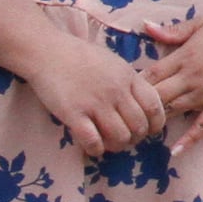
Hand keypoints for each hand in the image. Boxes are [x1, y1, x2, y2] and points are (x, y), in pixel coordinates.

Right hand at [19, 16, 167, 152]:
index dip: (155, 124)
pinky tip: (92, 145)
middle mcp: (116, 90)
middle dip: (135, 138)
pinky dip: (96, 149)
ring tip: (108, 143)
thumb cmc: (80, 56)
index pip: (154, 107)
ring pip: (120, 137)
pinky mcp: (74, 114)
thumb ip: (128, 82)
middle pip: (139, 126)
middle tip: (125, 139)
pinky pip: (93, 142)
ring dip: (117, 146)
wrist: (47, 51)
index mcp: (128, 76)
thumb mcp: (113, 63)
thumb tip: (141, 104)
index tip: (149, 131)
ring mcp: (95, 102)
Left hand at [143, 16, 202, 154]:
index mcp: (185, 57)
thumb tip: (146, 26)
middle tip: (131, 112)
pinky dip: (187, 140)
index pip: (150, 75)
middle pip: (157, 97)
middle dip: (142, 104)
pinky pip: (201, 128)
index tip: (126, 90)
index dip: (135, 85)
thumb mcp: (202, 24)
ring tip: (143, 127)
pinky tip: (174, 151)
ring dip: (158, 120)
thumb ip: (173, 31)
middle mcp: (192, 79)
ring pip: (173, 112)